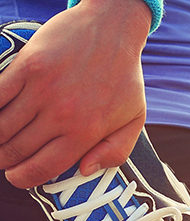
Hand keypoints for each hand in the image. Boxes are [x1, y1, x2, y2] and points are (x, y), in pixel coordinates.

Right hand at [0, 0, 151, 187]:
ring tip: (0, 141)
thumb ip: (115, 152)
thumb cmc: (125, 79)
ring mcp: (43, 91)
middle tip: (5, 160)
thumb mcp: (134, 121)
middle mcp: (62, 116)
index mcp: (86, 134)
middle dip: (6, 161)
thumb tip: (85, 171)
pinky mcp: (28, 67)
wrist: (113, 30)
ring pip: (2, 127)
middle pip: (17, 150)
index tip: (17, 178)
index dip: (24, 178)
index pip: (43, 168)